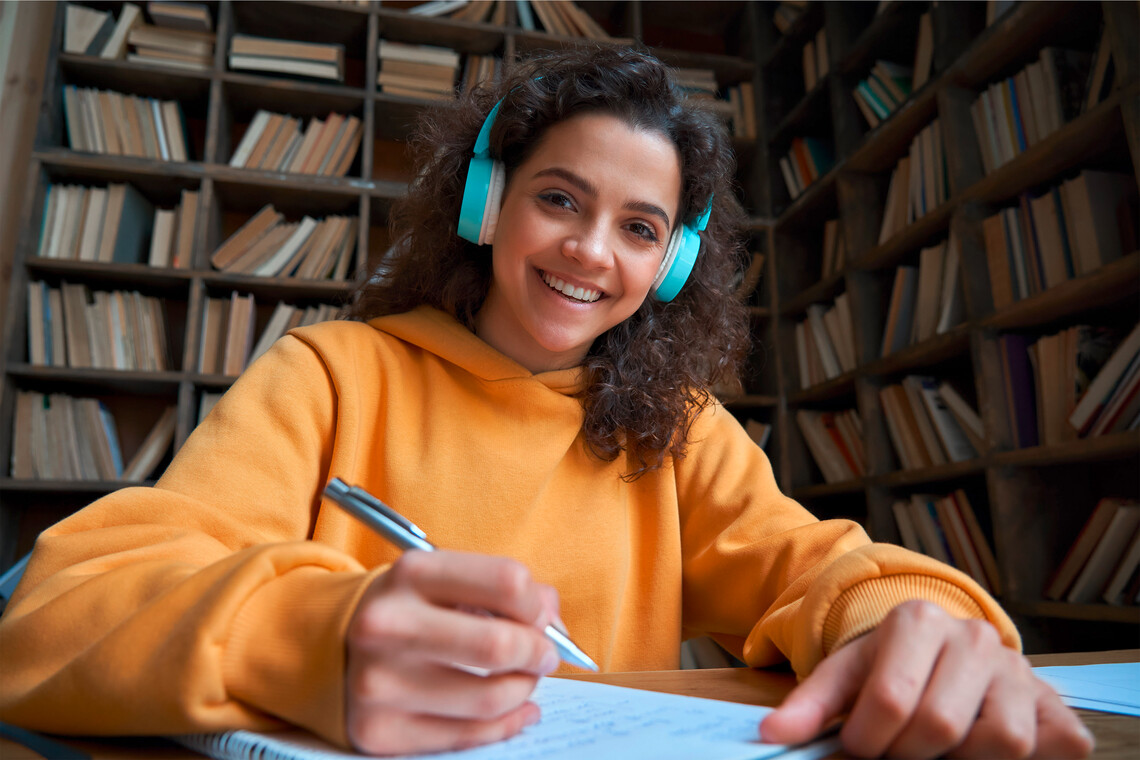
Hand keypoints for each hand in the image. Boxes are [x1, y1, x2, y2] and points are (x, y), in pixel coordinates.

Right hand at [345, 550, 560, 754]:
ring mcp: (378, 682)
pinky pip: (467, 736)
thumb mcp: (444, 580)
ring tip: (522, 681)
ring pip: (489, 698)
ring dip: (523, 691)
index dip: (537, 604)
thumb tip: (552, 626)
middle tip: (544, 656)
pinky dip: (507, 725)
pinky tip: (518, 711)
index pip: (507, 582)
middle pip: (499, 645)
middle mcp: (387, 625)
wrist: (326, 645)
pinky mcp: (379, 731)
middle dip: (538, 653)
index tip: (539, 617)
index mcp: (411, 574)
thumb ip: (504, 591)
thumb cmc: (408, 609)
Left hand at [759, 601, 1093, 758]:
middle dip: (908, 754)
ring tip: (937, 748)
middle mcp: (975, 636)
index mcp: (916, 620)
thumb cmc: (890, 668)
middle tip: (896, 752)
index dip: (869, 741)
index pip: (892, 700)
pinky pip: (1054, 747)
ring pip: (1002, 741)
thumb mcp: (845, 675)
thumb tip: (772, 735)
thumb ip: (810, 705)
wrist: (945, 653)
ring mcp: (1019, 669)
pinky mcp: (1053, 703)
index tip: (859, 747)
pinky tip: (982, 749)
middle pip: (941, 726)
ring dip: (963, 759)